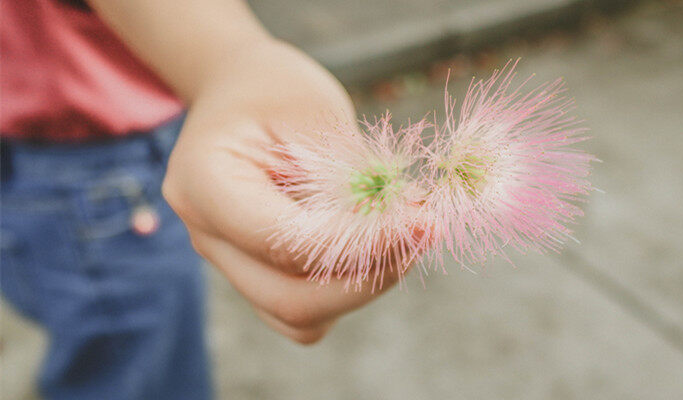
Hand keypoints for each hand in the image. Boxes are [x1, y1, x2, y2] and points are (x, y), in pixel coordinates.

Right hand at [163, 40, 410, 343]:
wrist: (241, 92)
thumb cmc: (275, 91)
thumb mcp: (314, 114)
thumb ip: (351, 178)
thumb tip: (408, 226)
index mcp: (203, 183)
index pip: (285, 241)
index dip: (361, 242)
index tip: (422, 221)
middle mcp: (207, 235)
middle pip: (289, 300)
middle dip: (370, 275)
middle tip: (424, 231)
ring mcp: (227, 260)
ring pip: (299, 316)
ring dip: (363, 284)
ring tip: (406, 234)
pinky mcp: (255, 270)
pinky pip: (304, 308)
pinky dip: (347, 287)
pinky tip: (378, 244)